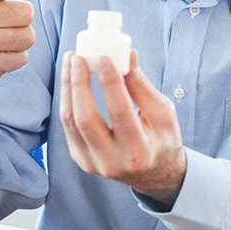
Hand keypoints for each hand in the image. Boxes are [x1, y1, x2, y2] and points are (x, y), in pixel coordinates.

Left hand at [58, 49, 187, 205]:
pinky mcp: (81, 159)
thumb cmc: (162, 139)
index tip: (104, 57)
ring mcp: (92, 163)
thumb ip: (142, 86)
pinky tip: (71, 80)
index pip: (120, 111)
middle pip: (86, 119)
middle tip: (77, 57)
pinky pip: (68, 126)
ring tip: (70, 61)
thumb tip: (127, 56)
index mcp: (138, 152)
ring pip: (70, 121)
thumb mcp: (162, 114)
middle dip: (78, 83)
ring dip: (68, 88)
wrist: (154, 174)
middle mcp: (112, 162)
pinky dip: (68, 100)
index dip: (110, 82)